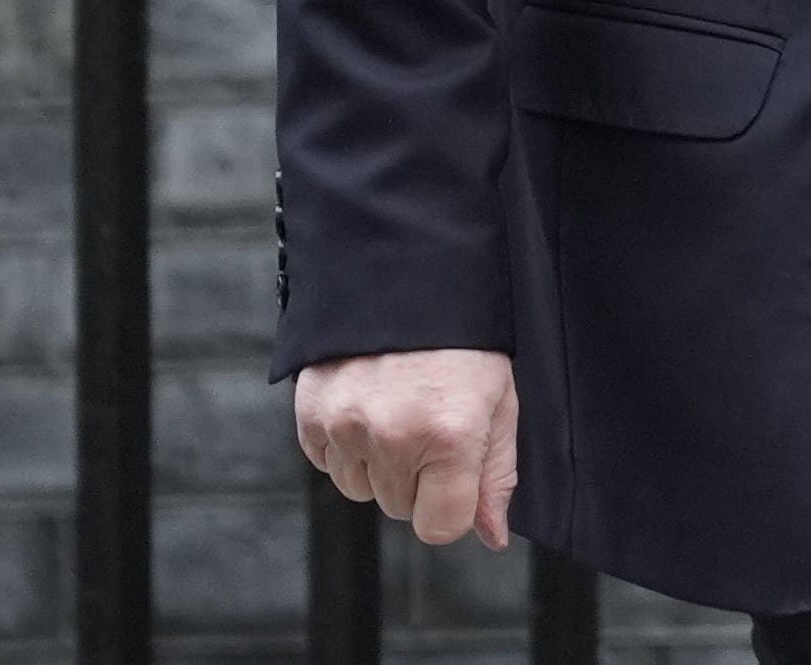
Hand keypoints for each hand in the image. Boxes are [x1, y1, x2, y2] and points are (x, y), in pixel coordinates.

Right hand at [294, 347, 518, 549]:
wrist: (407, 275)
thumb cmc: (463, 341)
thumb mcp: (499, 401)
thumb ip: (496, 474)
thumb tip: (492, 536)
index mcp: (450, 435)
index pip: (440, 527)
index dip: (451, 504)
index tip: (456, 469)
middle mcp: (393, 436)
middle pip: (399, 508)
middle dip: (416, 478)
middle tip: (427, 420)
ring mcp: (346, 424)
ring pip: (360, 489)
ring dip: (377, 463)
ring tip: (397, 409)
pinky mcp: (311, 413)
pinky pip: (326, 461)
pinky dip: (345, 444)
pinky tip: (367, 403)